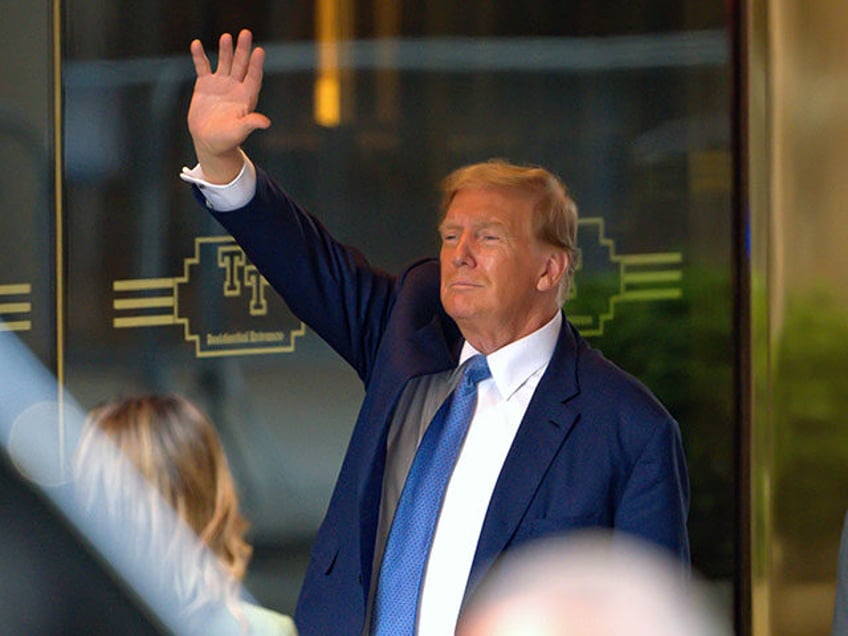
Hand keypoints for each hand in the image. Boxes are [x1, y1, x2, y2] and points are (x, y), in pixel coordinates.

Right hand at [187, 29, 270, 183]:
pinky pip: (202, 67)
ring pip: (224, 62)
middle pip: (241, 65)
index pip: (254, 77)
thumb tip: (266, 123)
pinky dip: (199, 56)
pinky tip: (196, 44)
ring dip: (225, 50)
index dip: (256, 65)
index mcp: (246, 97)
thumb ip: (250, 123)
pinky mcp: (204, 85)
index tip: (259, 51)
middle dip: (243, 50)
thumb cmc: (227, 139)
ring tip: (226, 36)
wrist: (209, 141)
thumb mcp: (239, 131)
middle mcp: (235, 87)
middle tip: (246, 33)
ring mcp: (220, 84)